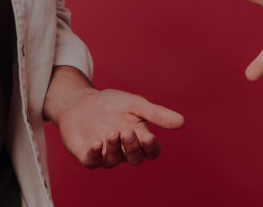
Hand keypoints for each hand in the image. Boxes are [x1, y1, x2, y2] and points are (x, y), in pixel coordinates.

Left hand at [55, 87, 184, 168]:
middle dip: (132, 147)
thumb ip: (156, 113)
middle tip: (127, 132)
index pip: (151, 150)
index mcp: (139, 136)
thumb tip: (181, 122)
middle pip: (134, 158)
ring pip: (114, 160)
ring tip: (112, 132)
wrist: (81, 101)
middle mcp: (123, 148)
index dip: (151, 148)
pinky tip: (96, 143)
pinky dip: (95, 155)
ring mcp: (105, 153)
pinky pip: (93, 161)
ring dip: (114, 147)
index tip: (148, 138)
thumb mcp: (135, 104)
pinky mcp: (87, 155)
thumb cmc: (111, 103)